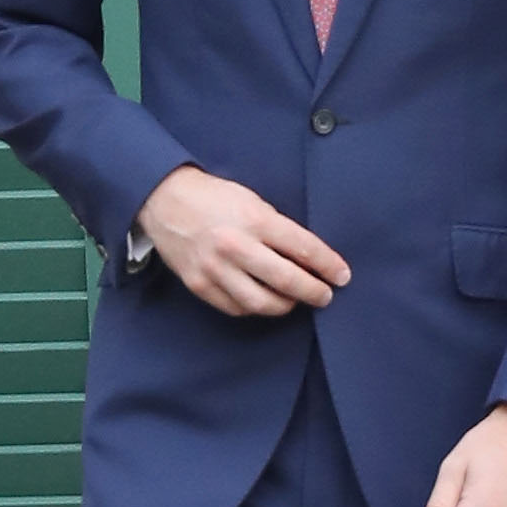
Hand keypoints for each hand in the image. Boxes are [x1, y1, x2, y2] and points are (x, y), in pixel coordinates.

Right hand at [139, 165, 350, 316]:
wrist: (164, 199)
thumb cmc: (215, 197)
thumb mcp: (252, 200)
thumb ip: (278, 228)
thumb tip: (309, 256)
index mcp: (255, 219)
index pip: (303, 248)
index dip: (328, 265)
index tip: (342, 276)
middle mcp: (236, 246)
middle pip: (286, 280)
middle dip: (313, 292)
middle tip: (325, 296)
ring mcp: (215, 268)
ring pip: (261, 302)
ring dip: (286, 305)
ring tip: (295, 301)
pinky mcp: (199, 284)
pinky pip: (236, 308)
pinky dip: (255, 308)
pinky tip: (264, 301)